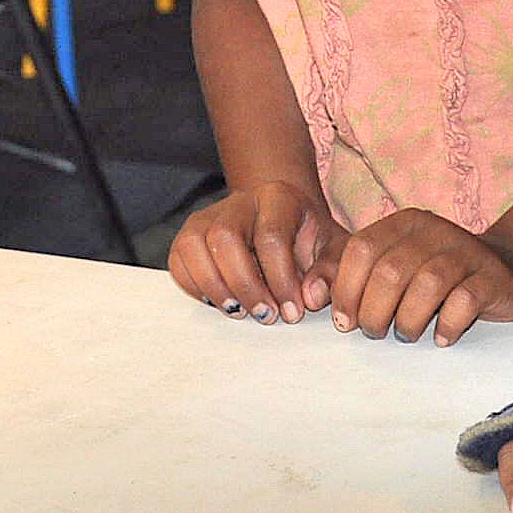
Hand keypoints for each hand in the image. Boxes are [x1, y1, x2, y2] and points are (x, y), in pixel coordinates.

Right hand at [169, 178, 343, 322]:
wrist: (283, 222)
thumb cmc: (310, 240)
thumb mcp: (334, 250)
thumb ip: (332, 272)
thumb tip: (310, 297)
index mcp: (279, 197)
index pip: (271, 237)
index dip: (281, 281)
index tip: (293, 313)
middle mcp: (240, 200)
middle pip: (225, 238)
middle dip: (244, 285)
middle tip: (266, 315)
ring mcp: (210, 215)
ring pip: (194, 245)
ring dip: (215, 287)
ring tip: (240, 312)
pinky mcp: (190, 233)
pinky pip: (178, 259)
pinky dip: (194, 286)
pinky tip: (222, 302)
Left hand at [325, 208, 512, 344]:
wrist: (502, 271)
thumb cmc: (433, 275)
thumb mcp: (390, 266)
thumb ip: (347, 273)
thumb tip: (308, 295)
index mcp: (403, 223)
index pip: (360, 249)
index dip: (345, 289)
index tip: (343, 321)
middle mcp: (434, 230)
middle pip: (389, 271)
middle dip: (374, 312)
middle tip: (376, 332)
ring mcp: (466, 252)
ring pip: (426, 285)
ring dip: (408, 321)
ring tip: (407, 335)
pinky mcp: (492, 277)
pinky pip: (464, 302)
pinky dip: (447, 325)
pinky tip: (441, 337)